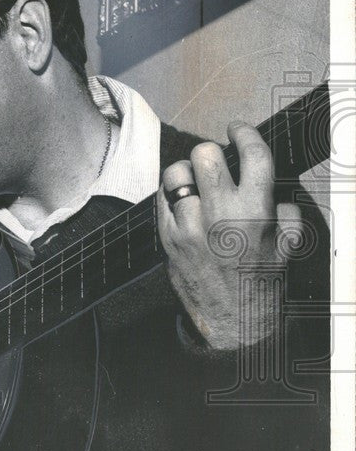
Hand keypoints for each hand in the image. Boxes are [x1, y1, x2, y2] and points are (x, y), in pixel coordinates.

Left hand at [157, 122, 301, 350]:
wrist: (234, 322)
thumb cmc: (262, 282)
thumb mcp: (288, 245)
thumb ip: (285, 212)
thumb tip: (273, 189)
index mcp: (256, 211)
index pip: (252, 153)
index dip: (244, 132)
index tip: (238, 129)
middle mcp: (220, 213)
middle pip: (205, 154)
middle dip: (211, 151)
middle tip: (215, 161)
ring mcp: (189, 225)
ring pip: (176, 173)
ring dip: (185, 171)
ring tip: (194, 181)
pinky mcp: (167, 238)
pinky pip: (160, 199)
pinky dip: (170, 194)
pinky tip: (181, 202)